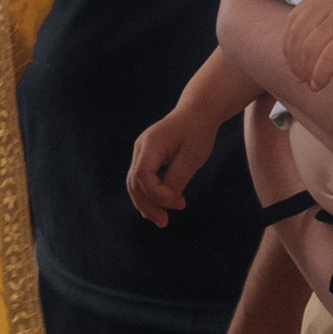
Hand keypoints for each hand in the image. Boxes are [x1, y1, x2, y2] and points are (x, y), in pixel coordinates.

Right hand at [128, 105, 220, 226]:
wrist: (198, 111)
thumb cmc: (197, 131)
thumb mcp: (192, 156)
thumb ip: (177, 178)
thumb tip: (167, 201)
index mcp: (151, 144)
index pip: (142, 174)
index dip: (155, 193)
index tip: (176, 202)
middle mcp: (141, 148)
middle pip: (134, 182)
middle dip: (148, 204)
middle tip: (165, 222)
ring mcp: (142, 153)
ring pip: (135, 184)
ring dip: (147, 203)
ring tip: (162, 220)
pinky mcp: (148, 158)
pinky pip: (142, 180)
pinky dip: (148, 196)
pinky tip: (159, 209)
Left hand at [284, 0, 332, 89]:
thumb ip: (323, 22)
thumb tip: (296, 53)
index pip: (294, 20)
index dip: (288, 45)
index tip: (292, 64)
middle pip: (300, 35)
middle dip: (295, 60)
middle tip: (299, 78)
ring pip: (312, 47)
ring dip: (307, 70)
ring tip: (310, 83)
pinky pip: (329, 58)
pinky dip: (320, 74)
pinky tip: (320, 84)